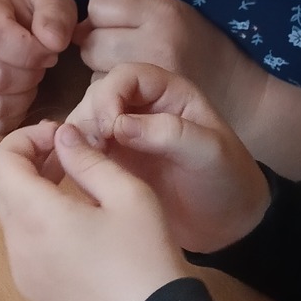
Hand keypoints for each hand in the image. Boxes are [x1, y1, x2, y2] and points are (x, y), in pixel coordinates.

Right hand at [0, 0, 77, 135]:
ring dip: (20, 99)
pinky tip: (17, 97)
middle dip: (29, 77)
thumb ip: (56, 16)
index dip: (30, 52)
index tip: (49, 51)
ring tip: (28, 80)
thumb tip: (54, 43)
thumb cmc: (26, 7)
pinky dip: (6, 117)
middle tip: (41, 66)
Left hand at [0, 121, 188, 300]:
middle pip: (4, 191)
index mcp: (36, 215)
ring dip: (35, 198)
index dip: (23, 140)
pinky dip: (40, 229)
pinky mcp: (35, 295)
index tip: (58, 137)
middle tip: (69, 158)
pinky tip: (80, 234)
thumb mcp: (128, 195)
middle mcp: (18, 245)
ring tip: (79, 195)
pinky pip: (25, 250)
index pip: (0, 163)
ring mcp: (23, 274)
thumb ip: (88, 159)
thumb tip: (63, 137)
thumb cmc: (144, 255)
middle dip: (30, 166)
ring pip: (14, 222)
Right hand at [67, 64, 269, 253]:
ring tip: (82, 167)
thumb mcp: (209, 152)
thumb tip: (118, 125)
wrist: (228, 224)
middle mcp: (140, 109)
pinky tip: (76, 178)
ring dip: (75, 141)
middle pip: (97, 97)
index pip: (126, 76)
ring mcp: (123, 138)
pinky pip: (81, 154)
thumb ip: (168, 133)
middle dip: (89, 119)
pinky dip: (73, 161)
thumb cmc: (227, 180)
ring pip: (84, 124)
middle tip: (93, 152)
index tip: (109, 128)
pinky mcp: (112, 165)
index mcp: (168, 93)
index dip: (110, 95)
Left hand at [76, 0, 268, 136]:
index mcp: (165, 13)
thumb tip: (77, 28)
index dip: (104, 15)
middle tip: (128, 54)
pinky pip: (105, 99)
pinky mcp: (142, 113)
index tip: (122, 25)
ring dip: (103, 75)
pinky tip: (137, 99)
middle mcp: (155, 45)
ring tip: (136, 77)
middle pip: (90, 40)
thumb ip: (129, 11)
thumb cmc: (201, 49)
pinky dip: (113, 98)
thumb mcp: (174, 13)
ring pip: (92, 72)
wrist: (241, 98)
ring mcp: (149, 83)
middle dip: (100, 46)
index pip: (100, 3)